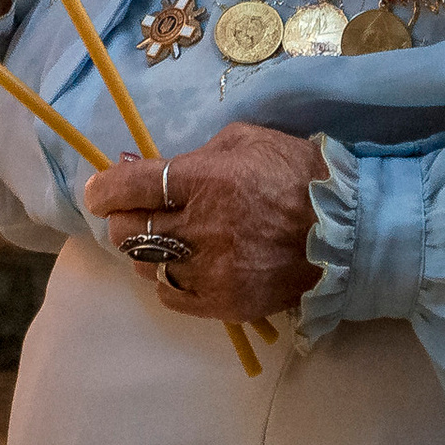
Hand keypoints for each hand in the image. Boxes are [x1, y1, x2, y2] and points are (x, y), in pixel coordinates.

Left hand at [84, 122, 327, 324]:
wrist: (348, 232)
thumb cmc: (296, 175)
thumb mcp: (246, 140)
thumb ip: (198, 153)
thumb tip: (155, 167)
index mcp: (205, 178)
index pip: (132, 186)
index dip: (105, 189)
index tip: (97, 192)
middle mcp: (201, 228)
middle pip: (129, 232)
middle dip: (122, 221)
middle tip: (133, 214)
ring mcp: (212, 271)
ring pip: (146, 267)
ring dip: (145, 252)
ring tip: (161, 241)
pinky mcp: (226, 304)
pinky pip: (172, 297)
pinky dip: (167, 282)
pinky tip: (181, 268)